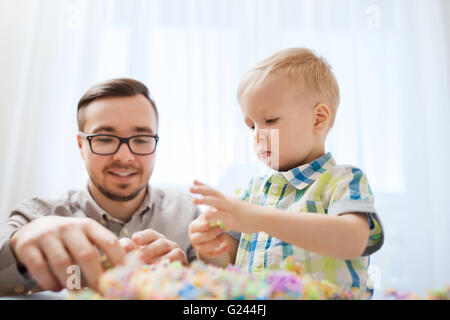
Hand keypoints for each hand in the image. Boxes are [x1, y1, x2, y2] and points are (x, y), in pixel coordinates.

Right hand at [10, 216, 124, 291]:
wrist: (35, 228)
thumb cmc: (69, 238)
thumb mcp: (87, 236)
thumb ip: (103, 249)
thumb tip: (126, 270)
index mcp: (88, 225)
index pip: (109, 241)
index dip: (119, 261)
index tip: (123, 278)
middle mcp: (69, 227)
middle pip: (86, 254)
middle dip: (96, 277)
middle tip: (101, 292)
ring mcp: (47, 235)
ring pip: (62, 263)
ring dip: (71, 282)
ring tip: (76, 291)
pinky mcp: (27, 246)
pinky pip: (40, 268)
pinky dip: (49, 282)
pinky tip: (56, 287)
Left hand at [121, 229, 187, 265]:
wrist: (168, 277)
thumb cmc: (150, 265)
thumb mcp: (139, 256)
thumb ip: (131, 249)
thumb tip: (123, 242)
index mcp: (155, 240)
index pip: (150, 234)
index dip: (143, 236)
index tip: (134, 239)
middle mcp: (167, 243)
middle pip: (160, 242)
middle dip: (149, 249)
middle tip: (138, 257)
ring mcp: (176, 251)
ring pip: (169, 251)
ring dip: (158, 259)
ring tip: (148, 266)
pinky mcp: (183, 260)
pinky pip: (177, 259)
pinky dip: (168, 264)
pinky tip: (159, 270)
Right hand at [188, 212, 229, 258]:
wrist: (211, 231)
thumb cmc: (210, 221)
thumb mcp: (209, 215)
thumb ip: (210, 213)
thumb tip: (214, 209)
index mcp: (193, 227)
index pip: (196, 227)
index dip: (203, 226)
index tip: (211, 224)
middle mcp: (193, 238)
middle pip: (199, 238)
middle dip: (211, 234)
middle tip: (220, 229)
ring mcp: (198, 247)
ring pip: (204, 248)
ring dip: (215, 243)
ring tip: (223, 238)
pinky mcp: (205, 254)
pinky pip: (212, 255)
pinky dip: (220, 251)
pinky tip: (227, 246)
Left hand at [189, 180, 260, 232]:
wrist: (263, 217)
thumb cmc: (250, 215)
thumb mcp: (236, 209)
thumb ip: (225, 208)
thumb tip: (217, 210)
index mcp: (227, 199)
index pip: (213, 190)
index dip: (203, 185)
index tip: (194, 181)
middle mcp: (228, 202)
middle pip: (212, 193)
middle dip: (201, 190)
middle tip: (190, 188)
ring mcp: (230, 209)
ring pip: (215, 202)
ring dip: (204, 200)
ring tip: (194, 200)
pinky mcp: (233, 218)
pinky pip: (221, 216)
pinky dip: (212, 216)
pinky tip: (204, 217)